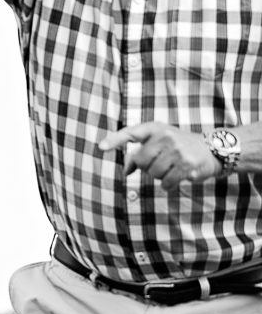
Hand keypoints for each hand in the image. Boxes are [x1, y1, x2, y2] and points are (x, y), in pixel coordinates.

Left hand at [99, 122, 220, 190]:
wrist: (211, 149)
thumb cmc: (177, 146)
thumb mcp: (158, 142)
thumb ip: (139, 153)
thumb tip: (126, 171)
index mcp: (154, 128)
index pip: (130, 133)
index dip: (114, 140)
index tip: (101, 147)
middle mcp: (165, 136)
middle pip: (140, 161)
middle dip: (147, 167)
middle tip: (160, 163)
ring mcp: (177, 150)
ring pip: (153, 173)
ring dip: (159, 176)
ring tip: (171, 167)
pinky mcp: (187, 164)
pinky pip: (166, 183)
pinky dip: (168, 185)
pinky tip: (177, 176)